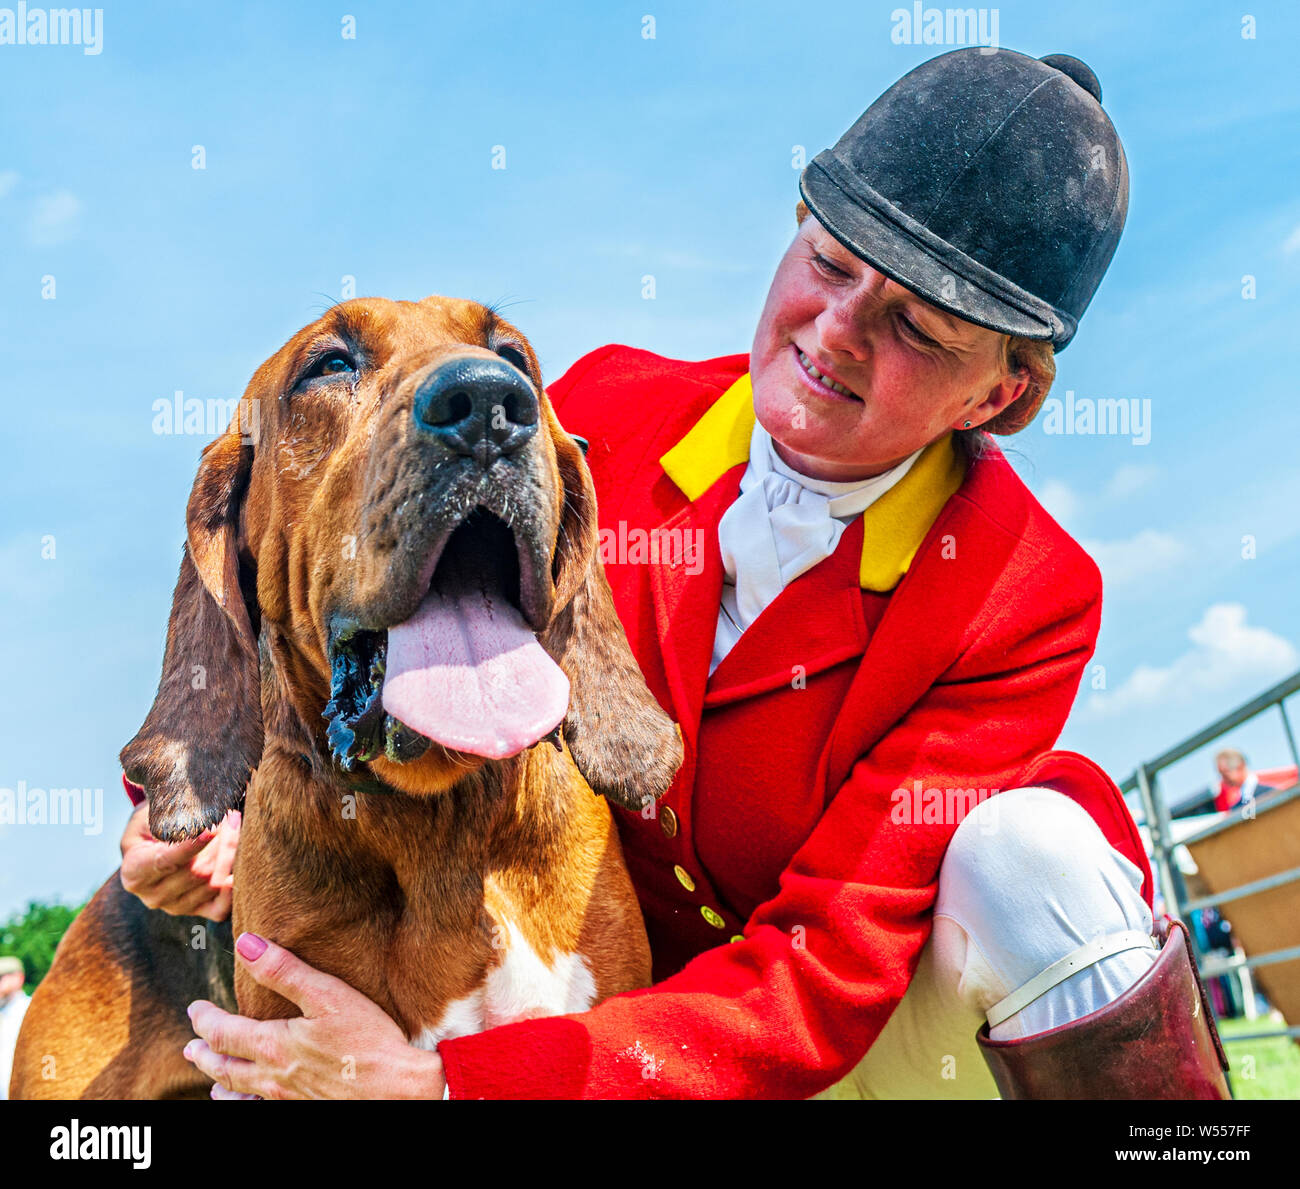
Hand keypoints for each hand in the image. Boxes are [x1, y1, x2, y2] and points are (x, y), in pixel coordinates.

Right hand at [119, 802, 240, 920]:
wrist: (153, 846)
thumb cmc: (152, 825)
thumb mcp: (148, 817)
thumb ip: (165, 819)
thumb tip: (196, 818)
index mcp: (134, 872)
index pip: (166, 861)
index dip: (191, 847)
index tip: (211, 830)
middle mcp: (153, 896)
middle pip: (198, 872)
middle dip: (221, 843)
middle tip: (233, 817)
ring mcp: (176, 907)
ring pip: (212, 885)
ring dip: (231, 856)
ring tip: (236, 829)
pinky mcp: (197, 911)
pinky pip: (220, 909)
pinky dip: (234, 890)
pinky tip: (242, 868)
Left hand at [184, 932, 446, 1099]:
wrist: (397, 1090)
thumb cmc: (368, 1039)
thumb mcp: (328, 995)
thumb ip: (284, 970)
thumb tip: (246, 943)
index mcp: (273, 1044)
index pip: (224, 1032)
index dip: (206, 1020)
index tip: (195, 1009)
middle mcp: (272, 1077)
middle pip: (226, 1067)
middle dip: (205, 1054)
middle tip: (191, 1047)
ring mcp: (287, 1099)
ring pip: (241, 1094)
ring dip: (222, 1084)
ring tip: (212, 1082)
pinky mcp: (304, 1109)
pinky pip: (263, 1111)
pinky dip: (247, 1106)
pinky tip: (252, 1102)